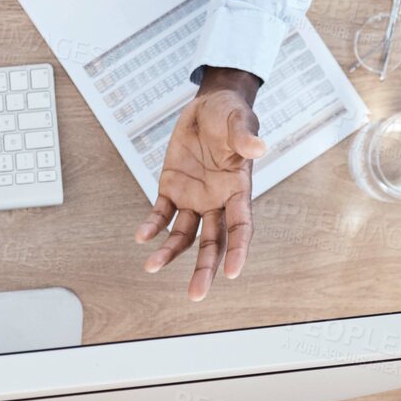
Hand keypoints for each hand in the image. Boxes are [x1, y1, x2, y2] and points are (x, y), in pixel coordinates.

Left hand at [135, 67, 266, 300]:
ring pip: (184, 235)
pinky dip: (152, 225)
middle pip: (213, 242)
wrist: (209, 105)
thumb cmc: (231, 115)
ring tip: (151, 266)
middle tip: (196, 295)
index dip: (238, 250)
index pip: (241, 227)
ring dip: (169, 252)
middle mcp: (217, 201)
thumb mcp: (239, 121)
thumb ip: (245, 137)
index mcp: (238, 190)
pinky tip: (141, 236)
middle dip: (205, 269)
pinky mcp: (172, 187)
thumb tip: (258, 147)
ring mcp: (194, 197)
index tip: (232, 273)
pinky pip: (161, 212)